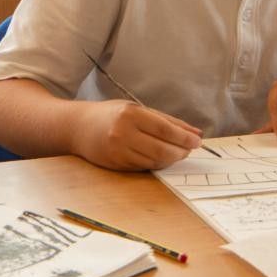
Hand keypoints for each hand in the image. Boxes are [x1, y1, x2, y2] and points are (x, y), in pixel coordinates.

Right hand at [72, 99, 202, 170]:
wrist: (79, 127)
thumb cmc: (112, 115)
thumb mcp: (138, 109)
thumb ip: (167, 120)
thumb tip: (195, 133)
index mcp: (130, 114)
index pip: (164, 129)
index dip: (183, 137)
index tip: (197, 141)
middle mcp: (123, 133)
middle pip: (161, 148)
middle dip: (180, 151)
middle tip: (189, 149)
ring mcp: (118, 150)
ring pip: (154, 161)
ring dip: (170, 159)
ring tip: (177, 153)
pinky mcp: (115, 164)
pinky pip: (143, 167)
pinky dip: (156, 163)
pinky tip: (161, 157)